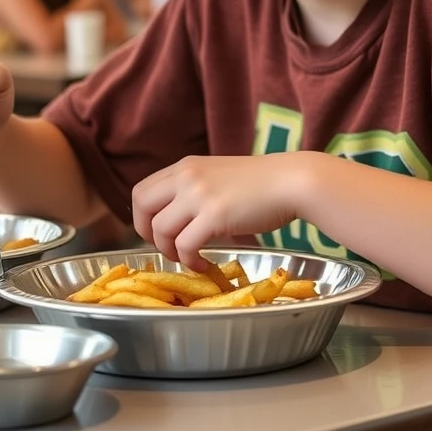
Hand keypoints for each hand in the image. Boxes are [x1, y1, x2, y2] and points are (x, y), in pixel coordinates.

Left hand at [131, 153, 308, 269]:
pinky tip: (202, 264)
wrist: (290, 181)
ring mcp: (199, 195)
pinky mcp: (215, 215)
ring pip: (161, 230)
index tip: (155, 232)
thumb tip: (175, 216)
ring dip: (170, 251)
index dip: (142, 216)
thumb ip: (193, 188)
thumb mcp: (217, 174)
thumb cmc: (260, 182)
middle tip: (165, 247)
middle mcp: (186, 176)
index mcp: (185, 166)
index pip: (141, 190)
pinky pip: (185, 245)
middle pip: (142, 206)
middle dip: (146, 233)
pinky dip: (189, 260)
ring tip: (189, 258)